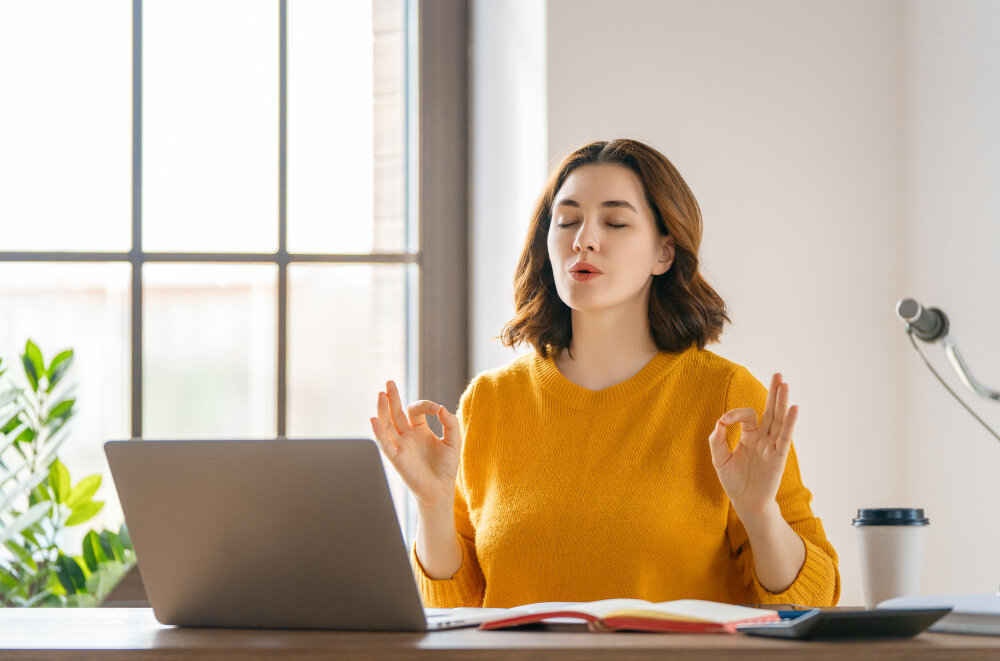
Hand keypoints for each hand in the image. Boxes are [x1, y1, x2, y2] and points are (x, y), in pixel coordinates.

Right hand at [369, 380, 462, 509]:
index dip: (426, 405)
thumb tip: (440, 408)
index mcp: (419, 429)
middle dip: (392, 397)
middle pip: (395, 412)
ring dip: (383, 409)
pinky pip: (384, 442)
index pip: (416, 409)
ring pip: (387, 424)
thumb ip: (450, 422)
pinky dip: (378, 431)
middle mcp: (407, 435)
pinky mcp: (396, 457)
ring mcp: (400, 445)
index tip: (437, 410)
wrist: (441, 489)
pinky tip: (374, 419)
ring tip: (381, 395)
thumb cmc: (446, 466)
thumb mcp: (454, 440)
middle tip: (389, 382)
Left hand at [708, 372, 797, 518]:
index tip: (723, 422)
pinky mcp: (778, 457)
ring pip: (778, 420)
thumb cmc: (734, 481)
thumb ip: (716, 439)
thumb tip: (719, 421)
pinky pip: (784, 438)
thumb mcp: (719, 458)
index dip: (734, 414)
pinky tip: (793, 409)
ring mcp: (772, 446)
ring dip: (781, 402)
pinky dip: (789, 423)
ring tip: (784, 384)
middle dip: (773, 393)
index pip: (746, 415)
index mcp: (750, 436)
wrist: (745, 502)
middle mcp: (763, 438)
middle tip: (778, 374)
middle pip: (770, 411)